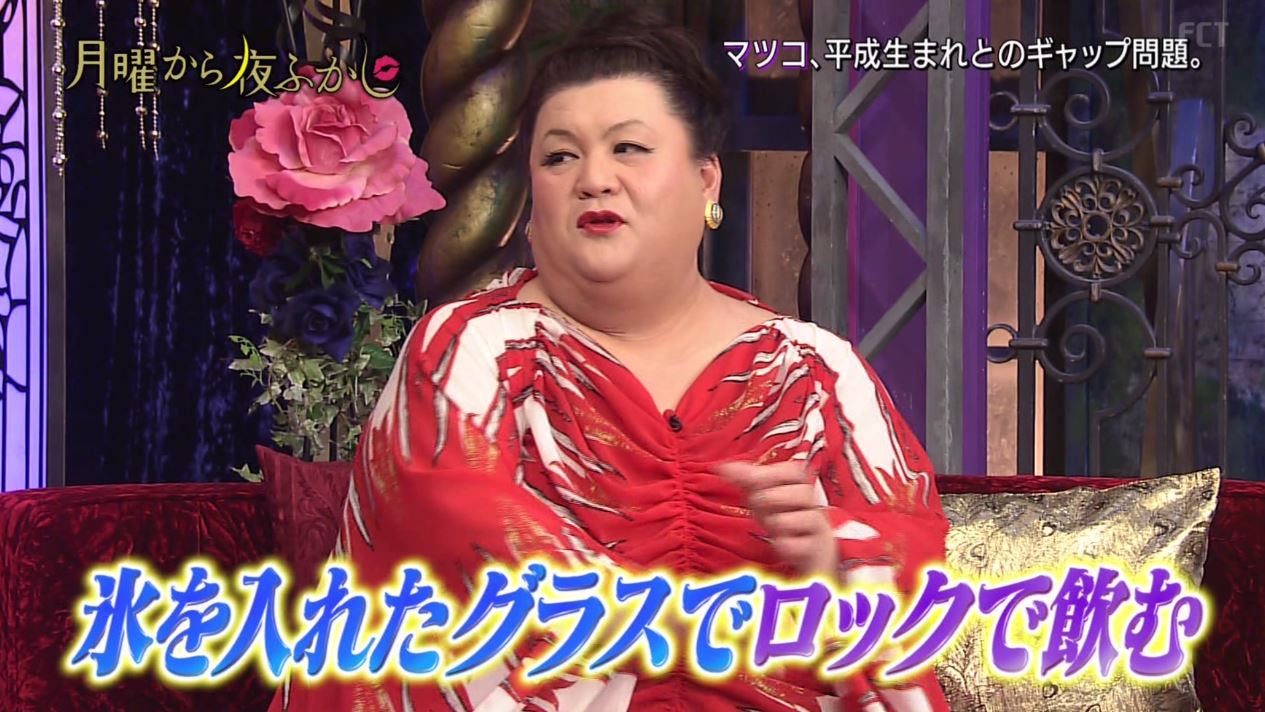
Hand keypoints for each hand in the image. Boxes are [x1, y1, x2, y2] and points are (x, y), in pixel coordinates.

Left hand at [714, 461, 837, 577]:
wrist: (807, 546)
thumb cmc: (782, 514)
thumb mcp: (761, 496)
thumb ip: (744, 479)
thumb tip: (720, 466)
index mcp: (798, 485)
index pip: (793, 470)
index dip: (770, 474)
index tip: (750, 480)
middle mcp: (811, 503)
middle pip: (802, 492)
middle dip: (773, 498)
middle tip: (758, 504)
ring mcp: (816, 526)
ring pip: (806, 517)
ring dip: (780, 521)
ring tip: (771, 526)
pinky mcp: (816, 549)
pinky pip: (805, 545)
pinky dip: (789, 545)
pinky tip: (779, 544)